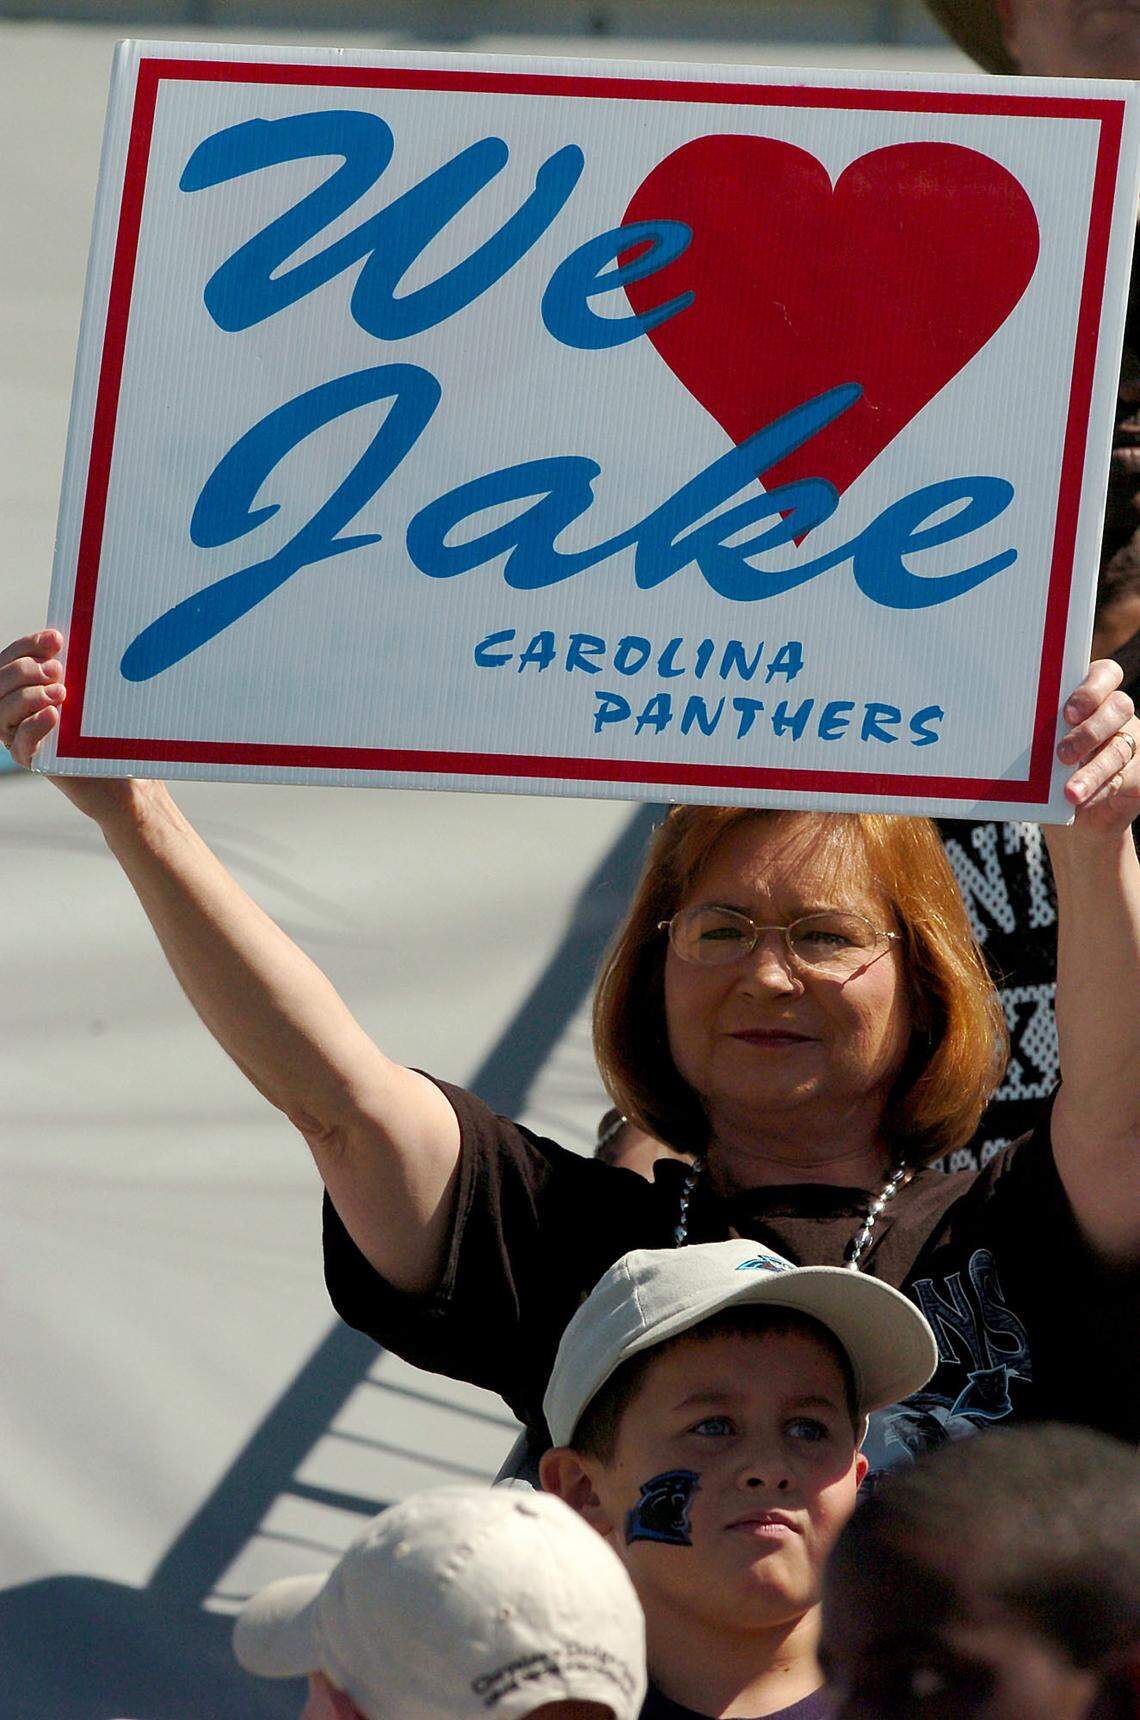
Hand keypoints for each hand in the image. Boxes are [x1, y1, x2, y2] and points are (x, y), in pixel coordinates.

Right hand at [0, 629, 148, 822]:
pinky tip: (53, 715)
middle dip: (24, 670)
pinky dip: (33, 726)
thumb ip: (80, 669)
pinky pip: (20, 744)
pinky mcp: (32, 761)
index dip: (27, 645)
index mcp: (24, 687)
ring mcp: (19, 737)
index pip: (10, 659)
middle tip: (58, 671)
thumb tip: (76, 639)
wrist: (123, 775)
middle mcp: (14, 711)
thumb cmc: (107, 729)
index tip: (56, 639)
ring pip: (1, 711)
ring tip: (61, 693)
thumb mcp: (93, 694)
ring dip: (27, 696)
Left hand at [1054, 658, 1138, 835]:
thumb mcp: (1041, 747)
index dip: (1091, 689)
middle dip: (1089, 730)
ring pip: (1119, 748)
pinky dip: (1098, 791)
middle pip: (1119, 707)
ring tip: (1069, 791)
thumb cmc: (1050, 770)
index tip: (1068, 713)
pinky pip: (1122, 779)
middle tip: (1062, 753)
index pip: (1105, 674)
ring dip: (1092, 771)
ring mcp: (1131, 743)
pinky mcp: (1138, 774)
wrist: (1075, 815)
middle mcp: (1116, 716)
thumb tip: (1010, 734)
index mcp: (1093, 698)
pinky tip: (1080, 800)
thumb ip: (1039, 734)